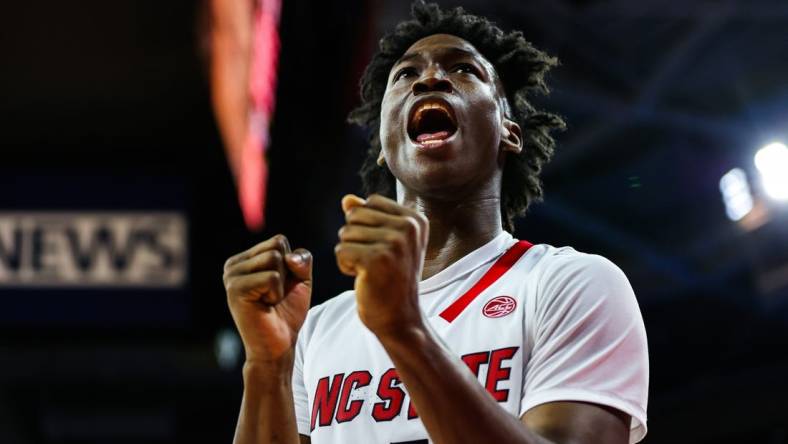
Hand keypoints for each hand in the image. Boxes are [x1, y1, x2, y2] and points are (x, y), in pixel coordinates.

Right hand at [223, 235, 311, 364]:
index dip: (290, 264)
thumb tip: (289, 256)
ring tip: (269, 300)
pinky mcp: (235, 289)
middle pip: (277, 247)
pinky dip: (277, 293)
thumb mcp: (300, 279)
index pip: (279, 241)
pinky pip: (272, 277)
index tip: (280, 286)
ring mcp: (232, 276)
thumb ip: (301, 259)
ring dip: (281, 283)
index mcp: (245, 259)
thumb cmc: (287, 312)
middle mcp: (233, 264)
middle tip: (275, 295)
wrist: (278, 345)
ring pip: (275, 259)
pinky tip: (265, 305)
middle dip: (286, 273)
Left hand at [335, 194, 428, 336]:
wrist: (400, 319)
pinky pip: (340, 251)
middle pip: (355, 215)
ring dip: (350, 254)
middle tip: (374, 262)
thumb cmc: (391, 280)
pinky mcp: (376, 260)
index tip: (382, 249)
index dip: (366, 225)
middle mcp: (409, 228)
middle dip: (354, 238)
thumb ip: (369, 218)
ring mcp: (394, 243)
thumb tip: (347, 200)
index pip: (371, 202)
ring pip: (345, 233)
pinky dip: (345, 266)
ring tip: (370, 271)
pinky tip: (363, 278)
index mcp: (415, 220)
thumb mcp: (386, 244)